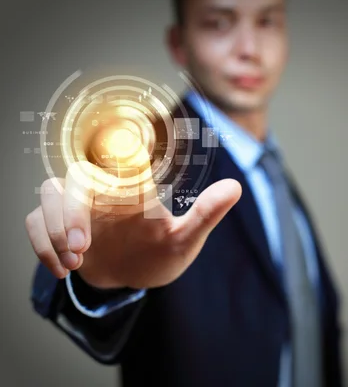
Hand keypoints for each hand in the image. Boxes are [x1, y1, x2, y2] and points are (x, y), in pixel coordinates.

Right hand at [25, 161, 241, 288]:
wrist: (134, 279)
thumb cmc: (160, 253)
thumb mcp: (185, 239)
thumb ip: (206, 214)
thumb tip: (236, 186)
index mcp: (133, 186)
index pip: (121, 155)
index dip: (116, 146)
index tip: (118, 151)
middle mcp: (103, 190)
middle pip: (74, 178)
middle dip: (70, 212)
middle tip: (81, 247)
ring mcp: (77, 210)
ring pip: (49, 197)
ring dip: (54, 229)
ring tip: (74, 261)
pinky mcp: (57, 228)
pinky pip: (35, 223)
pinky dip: (42, 244)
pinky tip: (62, 268)